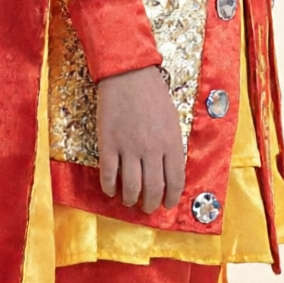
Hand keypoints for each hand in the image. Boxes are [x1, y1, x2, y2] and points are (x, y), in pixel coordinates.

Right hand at [96, 66, 186, 212]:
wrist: (129, 75)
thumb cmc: (154, 95)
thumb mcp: (173, 120)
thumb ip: (172, 146)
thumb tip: (169, 170)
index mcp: (171, 143)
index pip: (175, 181)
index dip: (171, 198)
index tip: (167, 204)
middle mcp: (152, 150)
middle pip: (153, 189)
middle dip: (150, 204)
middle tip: (147, 208)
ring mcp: (129, 148)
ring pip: (131, 187)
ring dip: (130, 199)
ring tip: (129, 201)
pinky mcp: (109, 144)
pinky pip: (109, 175)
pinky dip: (109, 187)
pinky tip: (110, 190)